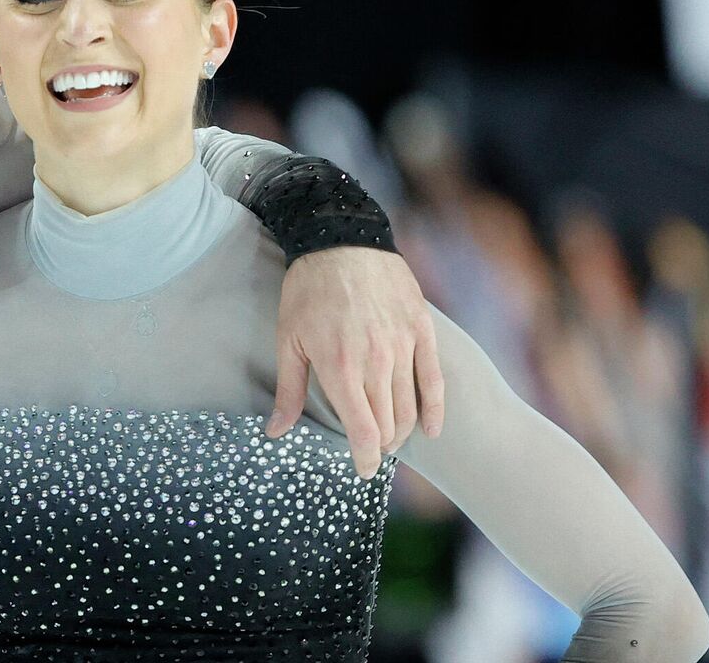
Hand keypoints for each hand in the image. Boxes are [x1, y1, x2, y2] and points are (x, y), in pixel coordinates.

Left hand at [265, 247, 444, 478]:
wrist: (342, 239)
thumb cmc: (308, 290)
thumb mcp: (288, 340)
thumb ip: (289, 391)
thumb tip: (274, 433)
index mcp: (340, 367)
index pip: (363, 432)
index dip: (365, 459)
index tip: (361, 470)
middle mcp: (376, 361)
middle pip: (389, 424)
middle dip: (380, 446)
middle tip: (370, 451)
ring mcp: (403, 345)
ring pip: (410, 406)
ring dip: (401, 431)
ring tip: (389, 439)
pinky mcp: (422, 329)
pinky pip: (434, 379)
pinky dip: (434, 409)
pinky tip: (431, 429)